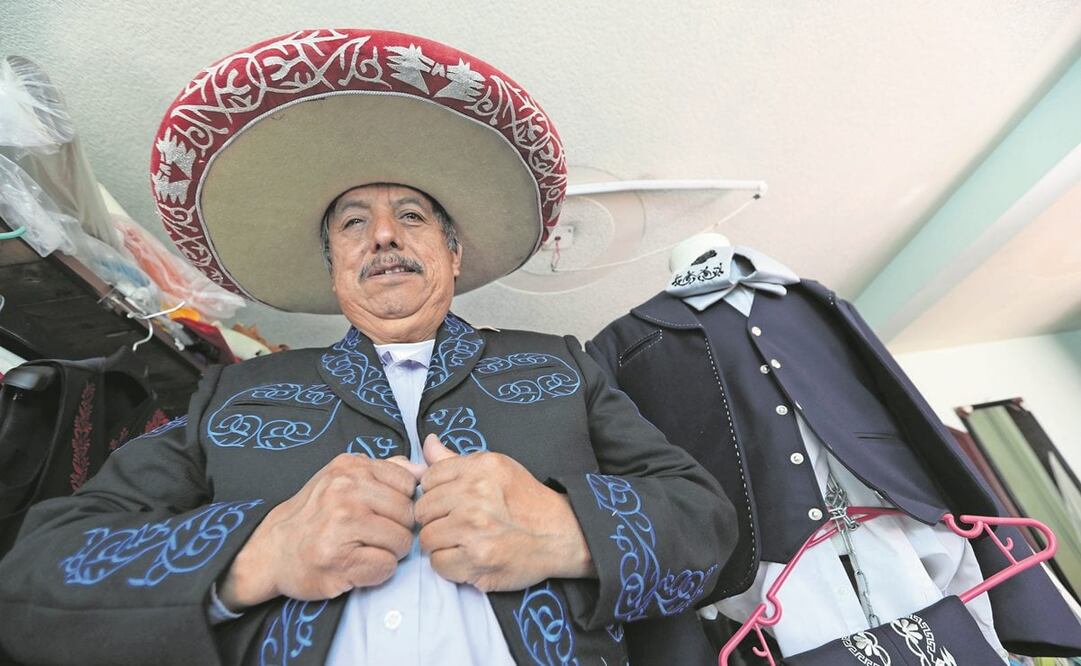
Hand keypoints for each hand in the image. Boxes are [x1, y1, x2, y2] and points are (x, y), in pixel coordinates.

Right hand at [218, 453, 417, 608]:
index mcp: (350, 468)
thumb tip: (422, 469)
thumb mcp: (342, 478)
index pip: (409, 483)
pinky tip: (356, 565)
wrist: (272, 551)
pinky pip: (386, 567)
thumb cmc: (314, 514)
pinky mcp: (340, 559)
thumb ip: (383, 470)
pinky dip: (377, 571)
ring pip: (401, 541)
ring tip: (364, 549)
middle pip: (408, 514)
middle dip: (398, 529)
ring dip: (389, 552)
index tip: (382, 512)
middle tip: (372, 536)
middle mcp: (346, 492)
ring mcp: (342, 525)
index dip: (401, 502)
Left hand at [415, 434, 594, 591]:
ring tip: (464, 541)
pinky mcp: (477, 560)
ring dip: (441, 543)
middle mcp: (475, 495)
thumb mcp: (496, 468)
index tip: (452, 502)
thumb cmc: (526, 501)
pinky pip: (438, 564)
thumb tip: (428, 443)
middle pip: (423, 510)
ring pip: (427, 538)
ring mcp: (474, 529)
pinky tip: (468, 557)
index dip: (437, 493)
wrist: (560, 535)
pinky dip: (450, 565)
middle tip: (457, 524)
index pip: (428, 478)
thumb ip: (456, 460)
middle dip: (436, 519)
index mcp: (479, 468)